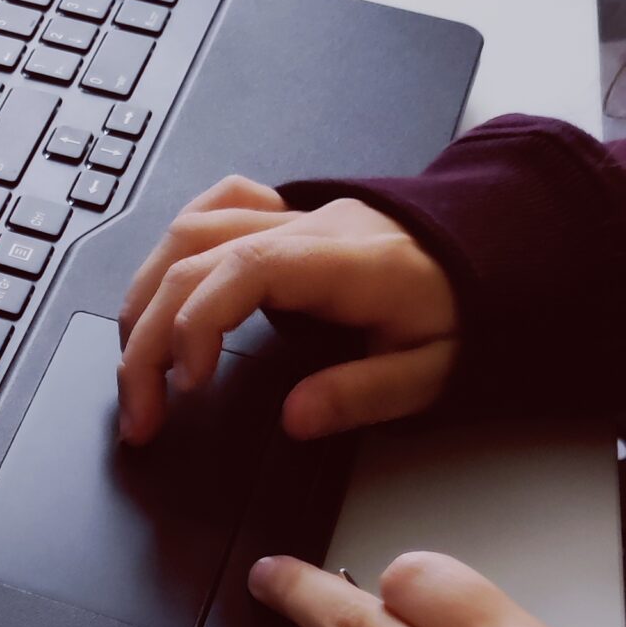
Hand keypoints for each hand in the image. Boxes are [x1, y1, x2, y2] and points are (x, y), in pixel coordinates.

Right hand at [116, 178, 459, 445]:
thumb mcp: (433, 368)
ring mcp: (290, 215)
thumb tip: (295, 418)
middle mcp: (307, 227)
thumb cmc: (460, 308)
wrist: (490, 249)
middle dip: (147, 341)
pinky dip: (172, 249)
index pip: (243, 268)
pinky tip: (164, 290)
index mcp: (345, 260)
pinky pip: (210, 208)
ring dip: (145, 301)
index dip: (198, 322)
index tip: (188, 384)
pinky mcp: (283, 217)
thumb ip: (363, 393)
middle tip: (142, 416)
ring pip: (184, 234)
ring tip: (137, 367)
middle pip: (191, 260)